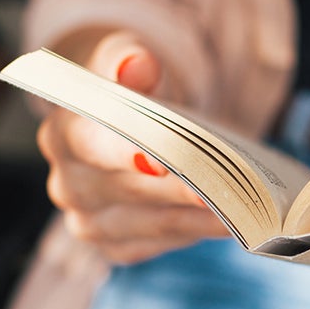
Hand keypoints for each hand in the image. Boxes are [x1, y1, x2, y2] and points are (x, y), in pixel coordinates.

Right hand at [36, 35, 228, 263]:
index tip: (164, 163)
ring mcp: (89, 223)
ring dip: (202, 216)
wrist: (131, 128)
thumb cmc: (134, 93)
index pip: (92, 146)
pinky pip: (163, 243)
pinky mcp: (118, 248)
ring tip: (247, 206)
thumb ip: (130, 60)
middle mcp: (68, 186)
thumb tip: (137, 63)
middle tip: (231, 185)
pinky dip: (199, 230)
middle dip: (182, 187)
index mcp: (61, 135)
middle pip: (131, 190)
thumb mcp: (130, 63)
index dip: (127, 153)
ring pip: (153, 223)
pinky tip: (233, 220)